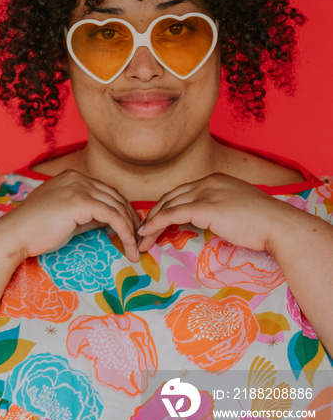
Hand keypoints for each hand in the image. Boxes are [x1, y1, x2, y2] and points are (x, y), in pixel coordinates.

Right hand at [0, 169, 141, 262]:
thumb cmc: (36, 231)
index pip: (107, 191)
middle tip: (139, 240)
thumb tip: (112, 222)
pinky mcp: (80, 201)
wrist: (14, 236)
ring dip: (131, 229)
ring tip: (135, 249)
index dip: (123, 210)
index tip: (131, 229)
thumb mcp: (68, 217)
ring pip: (117, 206)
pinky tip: (128, 248)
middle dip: (131, 219)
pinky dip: (125, 232)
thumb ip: (89, 214)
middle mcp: (77, 177)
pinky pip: (113, 217)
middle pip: (116, 196)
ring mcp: (78, 187)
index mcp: (73, 177)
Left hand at [136, 173, 292, 252]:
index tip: (156, 222)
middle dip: (153, 215)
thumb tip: (212, 221)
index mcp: (215, 180)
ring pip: (167, 206)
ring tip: (140, 240)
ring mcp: (205, 193)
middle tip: (142, 232)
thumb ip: (222, 210)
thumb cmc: (265, 223)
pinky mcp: (204, 207)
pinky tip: (146, 235)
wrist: (279, 225)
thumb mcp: (239, 209)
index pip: (182, 192)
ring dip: (150, 223)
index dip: (166, 207)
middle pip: (171, 197)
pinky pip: (171, 215)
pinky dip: (155, 224)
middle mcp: (207, 182)